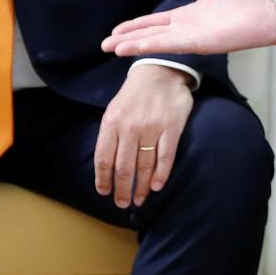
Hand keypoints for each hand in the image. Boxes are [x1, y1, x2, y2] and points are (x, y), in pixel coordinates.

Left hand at [94, 62, 194, 207]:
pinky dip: (161, 175)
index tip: (104, 192)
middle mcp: (130, 127)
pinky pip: (165, 157)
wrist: (160, 71)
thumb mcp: (114, 109)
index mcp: (111, 122)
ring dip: (141, 187)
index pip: (104, 159)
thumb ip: (110, 135)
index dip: (103, 180)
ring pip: (144, 166)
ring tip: (139, 199)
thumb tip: (107, 165)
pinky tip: (156, 186)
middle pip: (124, 168)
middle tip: (122, 203)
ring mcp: (152, 128)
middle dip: (122, 190)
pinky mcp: (172, 128)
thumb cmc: (134, 94)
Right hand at [102, 0, 275, 56]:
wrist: (269, 12)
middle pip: (150, 35)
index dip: (135, 26)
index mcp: (187, 16)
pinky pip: (173, 44)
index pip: (155, 22)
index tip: (116, 31)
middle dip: (127, 40)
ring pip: (157, 42)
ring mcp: (192, 37)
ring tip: (113, 48)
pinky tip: (137, 47)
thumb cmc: (248, 1)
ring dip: (135, 45)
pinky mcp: (201, 42)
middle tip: (104, 45)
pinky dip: (154, 45)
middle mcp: (186, 29)